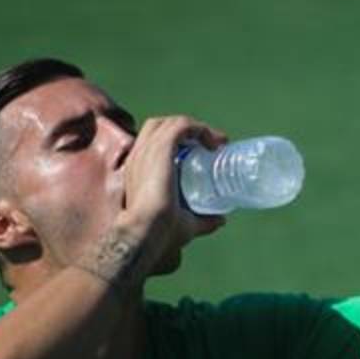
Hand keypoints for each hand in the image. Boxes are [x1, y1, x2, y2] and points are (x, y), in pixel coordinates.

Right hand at [101, 116, 228, 280]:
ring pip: (171, 123)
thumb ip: (201, 222)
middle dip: (187, 131)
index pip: (153, 143)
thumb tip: (221, 220)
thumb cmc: (158, 234)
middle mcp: (139, 156)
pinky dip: (200, 128)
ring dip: (196, 127)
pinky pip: (181, 126)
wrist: (145, 235)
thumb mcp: (184, 224)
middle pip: (160, 127)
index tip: (203, 152)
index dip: (178, 143)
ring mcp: (148, 151)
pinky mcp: (161, 149)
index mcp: (138, 170)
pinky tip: (214, 142)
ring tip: (216, 143)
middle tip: (211, 146)